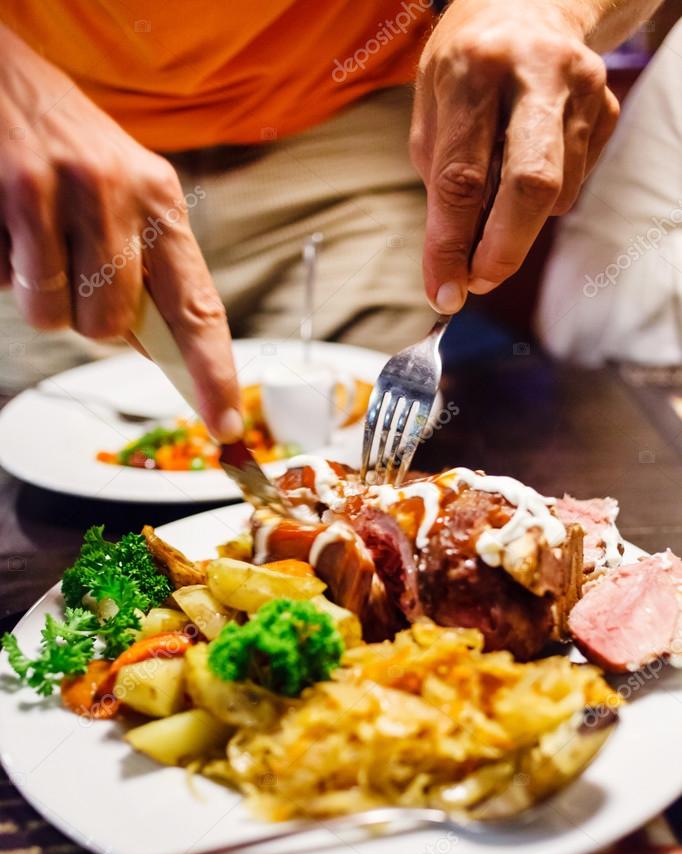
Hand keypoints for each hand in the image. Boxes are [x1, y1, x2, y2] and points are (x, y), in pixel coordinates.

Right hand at [0, 26, 240, 440]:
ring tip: (35, 241)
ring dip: (39, 296)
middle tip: (69, 269)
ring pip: (55, 314)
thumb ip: (144, 272)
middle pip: (109, 327)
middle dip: (83, 319)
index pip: (199, 308)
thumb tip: (166, 355)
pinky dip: (3, 269)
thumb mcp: (125, 197)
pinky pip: (9, 282)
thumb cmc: (67, 148)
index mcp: (163, 204)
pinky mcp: (16, 188)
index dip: (213, 374)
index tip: (225, 422)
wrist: (3, 77)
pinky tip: (8, 224)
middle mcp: (125, 195)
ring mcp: (68, 189)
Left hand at [411, 0, 619, 312]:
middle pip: (531, 185)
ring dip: (517, 224)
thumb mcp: (432, 107)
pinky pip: (573, 184)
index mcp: (475, 69)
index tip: (444, 291)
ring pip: (554, 195)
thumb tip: (453, 267)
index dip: (450, 245)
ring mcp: (582, 89)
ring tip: (493, 203)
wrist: (529, 2)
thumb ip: (442, 182)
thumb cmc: (467, 67)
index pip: (462, 177)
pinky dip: (542, 199)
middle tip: (479, 281)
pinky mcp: (606, 109)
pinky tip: (526, 163)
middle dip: (504, 250)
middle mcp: (536, 73)